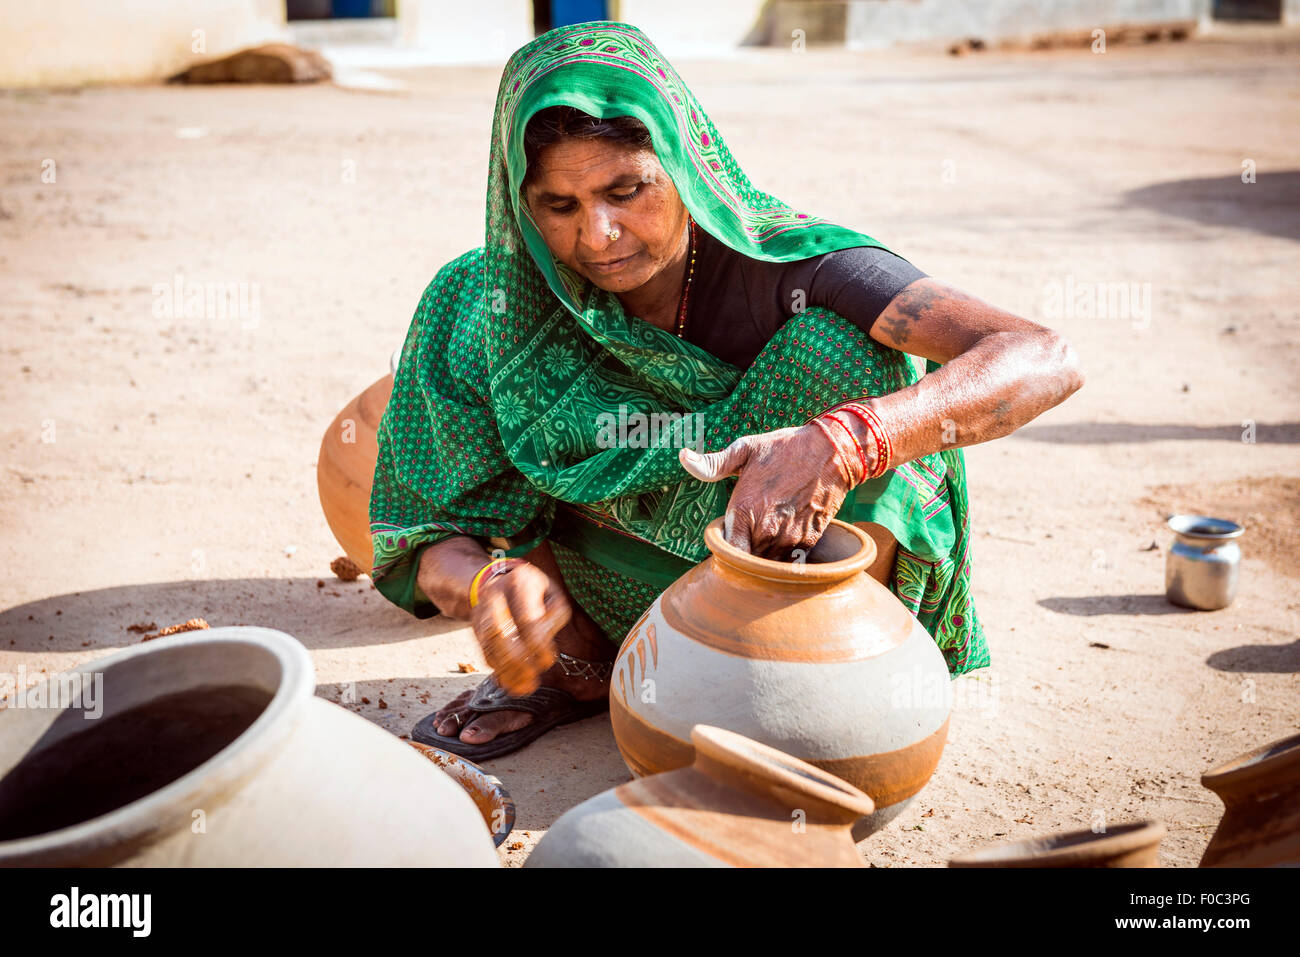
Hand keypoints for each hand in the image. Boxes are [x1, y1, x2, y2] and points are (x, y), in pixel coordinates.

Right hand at [470, 561, 571, 695]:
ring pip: (488, 645)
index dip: (537, 646)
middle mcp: (494, 593)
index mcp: (520, 582)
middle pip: (498, 633)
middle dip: (516, 661)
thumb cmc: (536, 592)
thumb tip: (543, 659)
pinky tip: (510, 684)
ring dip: (505, 671)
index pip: (526, 620)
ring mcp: (481, 609)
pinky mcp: (475, 625)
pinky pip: (483, 652)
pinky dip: (497, 671)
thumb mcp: (553, 596)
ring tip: (523, 689)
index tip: (547, 662)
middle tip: (533, 679)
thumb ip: (552, 621)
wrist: (503, 580)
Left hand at [679, 422, 857, 558]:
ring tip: (766, 535)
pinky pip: (789, 560)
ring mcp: (789, 538)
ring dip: (763, 556)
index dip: (724, 551)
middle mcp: (766, 530)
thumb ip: (712, 464)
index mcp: (744, 510)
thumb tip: (683, 458)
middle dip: (743, 553)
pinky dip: (784, 553)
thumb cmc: (786, 448)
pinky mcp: (809, 541)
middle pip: (745, 561)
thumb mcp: (746, 448)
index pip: (726, 552)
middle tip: (746, 535)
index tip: (727, 540)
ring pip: (767, 564)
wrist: (834, 451)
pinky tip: (785, 534)